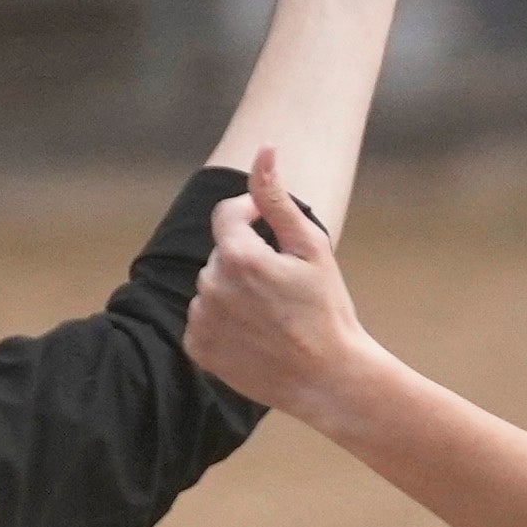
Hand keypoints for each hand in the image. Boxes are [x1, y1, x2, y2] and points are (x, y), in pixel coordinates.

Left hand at [190, 170, 372, 424]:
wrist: (329, 379)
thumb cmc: (327, 310)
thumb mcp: (311, 248)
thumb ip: (277, 198)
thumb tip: (264, 148)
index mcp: (238, 255)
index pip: (227, 215)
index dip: (251, 218)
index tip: (275, 238)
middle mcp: (211, 285)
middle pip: (221, 254)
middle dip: (247, 261)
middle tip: (284, 290)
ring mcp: (202, 319)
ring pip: (211, 286)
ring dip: (233, 291)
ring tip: (271, 315)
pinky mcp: (198, 348)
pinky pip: (202, 318)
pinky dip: (222, 321)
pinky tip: (254, 334)